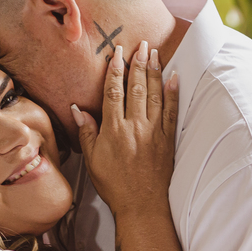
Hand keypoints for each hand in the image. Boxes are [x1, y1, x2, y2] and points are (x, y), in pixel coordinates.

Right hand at [73, 41, 178, 216]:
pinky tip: (174, 77)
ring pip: (154, 95)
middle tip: (141, 44)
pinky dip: (173, 93)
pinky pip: (171, 112)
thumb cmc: (114, 185)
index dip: (115, 70)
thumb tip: (77, 109)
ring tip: (154, 53)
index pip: (114, 92)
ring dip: (154, 72)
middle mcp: (135, 127)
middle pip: (136, 88)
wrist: (141, 205)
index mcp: (114, 130)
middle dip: (138, 63)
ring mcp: (154, 132)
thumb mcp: (92, 160)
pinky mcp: (168, 140)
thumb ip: (87, 132)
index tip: (118, 53)